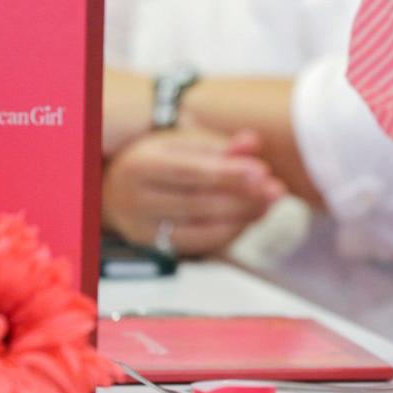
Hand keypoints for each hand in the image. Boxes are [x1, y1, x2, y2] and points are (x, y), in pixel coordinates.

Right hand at [102, 127, 285, 256]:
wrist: (116, 189)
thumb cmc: (159, 161)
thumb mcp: (184, 143)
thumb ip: (220, 145)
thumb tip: (252, 143)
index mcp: (142, 165)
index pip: (191, 172)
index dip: (229, 173)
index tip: (263, 171)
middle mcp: (137, 200)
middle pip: (199, 204)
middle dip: (244, 198)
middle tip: (277, 190)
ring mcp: (144, 229)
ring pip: (204, 230)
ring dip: (244, 218)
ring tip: (270, 203)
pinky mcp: (156, 248)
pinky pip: (203, 245)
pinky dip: (232, 232)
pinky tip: (252, 217)